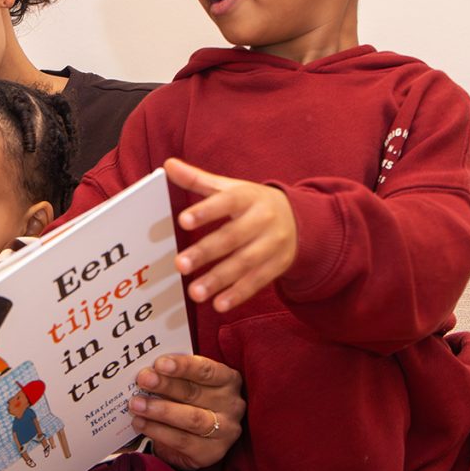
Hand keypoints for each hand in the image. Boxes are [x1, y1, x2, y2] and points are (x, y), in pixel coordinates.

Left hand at [129, 353, 244, 470]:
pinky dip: (158, 431)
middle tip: (142, 380)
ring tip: (136, 404)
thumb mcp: (188, 382)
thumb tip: (146, 369)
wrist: (197, 437)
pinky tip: (140, 423)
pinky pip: (182, 441)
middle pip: (195, 394)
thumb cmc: (191, 400)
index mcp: (228, 380)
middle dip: (165, 385)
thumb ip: (173, 374)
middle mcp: (232, 405)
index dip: (183, 366)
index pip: (207, 370)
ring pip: (191, 419)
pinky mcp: (212, 452)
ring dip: (160, 411)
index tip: (159, 363)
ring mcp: (225, 431)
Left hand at [165, 157, 296, 310]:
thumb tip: (168, 165)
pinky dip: (238, 294)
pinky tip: (218, 304)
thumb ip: (198, 180)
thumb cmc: (253, 203)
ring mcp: (272, 245)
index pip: (226, 203)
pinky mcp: (278, 266)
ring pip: (244, 263)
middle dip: (205, 252)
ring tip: (194, 292)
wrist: (301, 220)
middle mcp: (262, 220)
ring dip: (219, 279)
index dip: (205, 211)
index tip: (183, 221)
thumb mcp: (230, 188)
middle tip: (180, 265)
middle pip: (232, 237)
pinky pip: (258, 282)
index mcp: (248, 197)